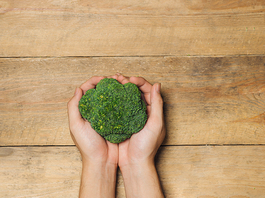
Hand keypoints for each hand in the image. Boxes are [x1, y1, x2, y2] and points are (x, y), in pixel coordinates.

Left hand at [67, 75, 118, 197]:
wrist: (102, 161)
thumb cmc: (87, 145)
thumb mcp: (75, 126)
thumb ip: (73, 107)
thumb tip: (78, 88)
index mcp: (83, 109)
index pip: (88, 88)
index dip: (96, 80)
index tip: (105, 79)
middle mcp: (94, 110)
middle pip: (100, 90)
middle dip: (108, 81)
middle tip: (117, 79)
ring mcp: (106, 114)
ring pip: (110, 96)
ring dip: (116, 89)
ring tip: (123, 85)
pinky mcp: (116, 120)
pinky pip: (119, 106)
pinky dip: (123, 99)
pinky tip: (128, 96)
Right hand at [116, 74, 165, 197]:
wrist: (134, 163)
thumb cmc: (147, 146)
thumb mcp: (155, 124)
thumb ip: (157, 104)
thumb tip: (157, 85)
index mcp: (153, 110)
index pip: (147, 90)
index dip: (139, 82)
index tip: (130, 79)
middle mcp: (143, 111)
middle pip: (136, 91)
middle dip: (128, 82)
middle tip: (118, 78)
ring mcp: (131, 115)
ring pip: (126, 97)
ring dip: (120, 88)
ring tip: (112, 82)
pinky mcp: (122, 121)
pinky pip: (118, 106)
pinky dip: (114, 99)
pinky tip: (108, 95)